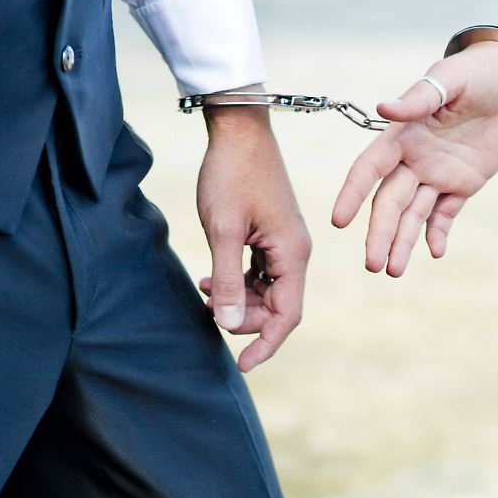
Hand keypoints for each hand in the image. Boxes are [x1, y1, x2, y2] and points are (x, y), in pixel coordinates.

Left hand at [196, 101, 311, 372]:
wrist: (239, 131)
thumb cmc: (232, 175)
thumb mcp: (223, 230)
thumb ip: (224, 280)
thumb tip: (228, 324)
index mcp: (292, 253)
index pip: (287, 315)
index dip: (265, 344)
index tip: (242, 365)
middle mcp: (295, 252)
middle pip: (277, 307)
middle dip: (245, 319)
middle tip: (207, 312)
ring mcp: (283, 243)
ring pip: (266, 292)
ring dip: (237, 301)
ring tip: (203, 294)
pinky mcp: (271, 234)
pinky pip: (258, 273)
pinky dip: (236, 282)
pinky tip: (207, 279)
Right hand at [332, 41, 497, 275]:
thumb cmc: (477, 71)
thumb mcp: (450, 79)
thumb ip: (419, 98)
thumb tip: (383, 108)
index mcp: (402, 134)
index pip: (370, 169)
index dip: (353, 193)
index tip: (339, 221)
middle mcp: (414, 159)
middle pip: (389, 202)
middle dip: (380, 233)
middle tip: (373, 265)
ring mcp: (437, 174)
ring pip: (413, 215)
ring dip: (402, 242)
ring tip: (393, 271)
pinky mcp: (463, 184)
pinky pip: (445, 214)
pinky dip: (437, 233)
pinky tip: (434, 252)